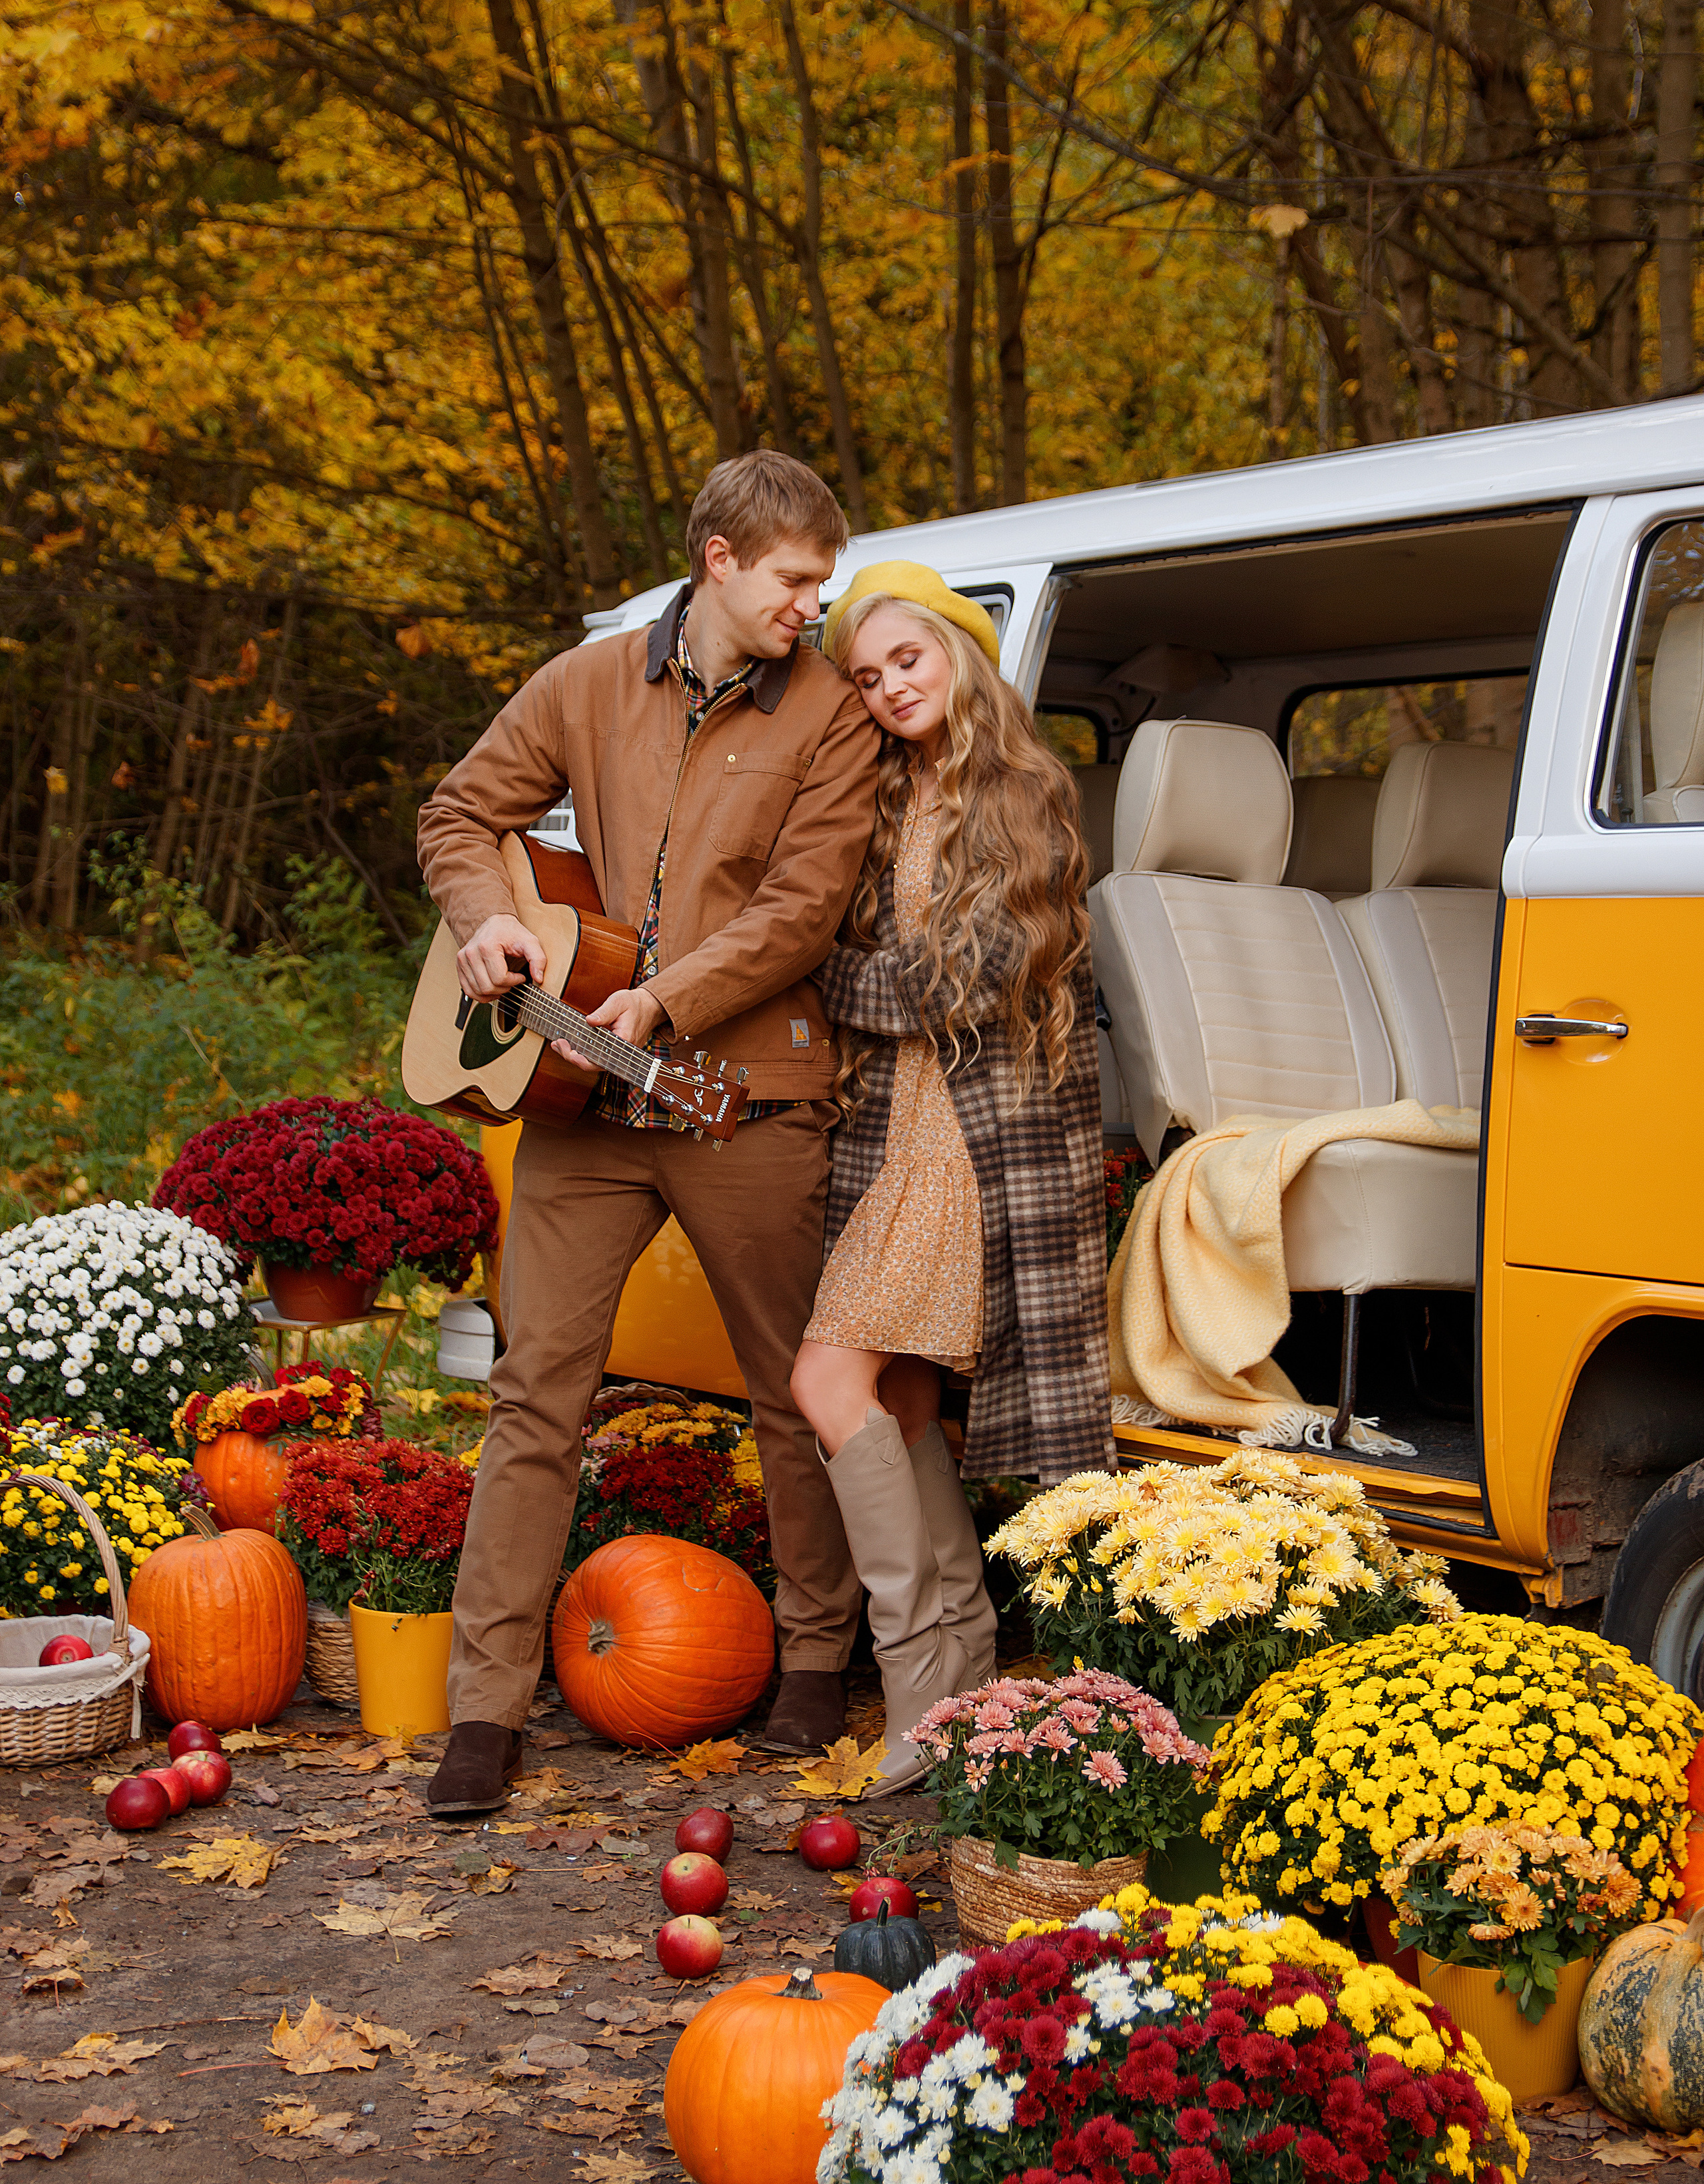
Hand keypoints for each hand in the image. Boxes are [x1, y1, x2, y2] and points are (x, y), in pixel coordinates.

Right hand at [457, 914, 545, 1003]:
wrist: (494, 922)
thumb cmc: (510, 932)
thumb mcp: (530, 942)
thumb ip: (538, 959)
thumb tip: (538, 978)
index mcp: (487, 947)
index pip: (500, 979)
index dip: (514, 981)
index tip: (520, 976)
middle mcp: (471, 953)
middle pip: (488, 987)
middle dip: (504, 988)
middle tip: (512, 980)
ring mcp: (463, 960)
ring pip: (478, 991)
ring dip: (493, 993)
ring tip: (503, 983)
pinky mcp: (460, 966)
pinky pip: (468, 990)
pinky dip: (481, 994)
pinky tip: (492, 988)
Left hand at [551, 985, 666, 1071]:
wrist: (648, 1008)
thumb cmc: (634, 1004)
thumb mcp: (619, 1002)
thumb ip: (604, 1012)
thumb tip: (589, 1020)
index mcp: (623, 1041)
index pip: (598, 1058)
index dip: (579, 1057)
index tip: (564, 1046)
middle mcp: (621, 1053)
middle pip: (592, 1065)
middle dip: (571, 1057)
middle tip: (557, 1044)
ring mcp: (617, 1054)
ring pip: (593, 1063)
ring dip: (574, 1056)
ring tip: (558, 1045)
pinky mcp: (613, 1052)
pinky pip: (596, 1057)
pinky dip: (582, 1052)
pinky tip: (569, 1045)